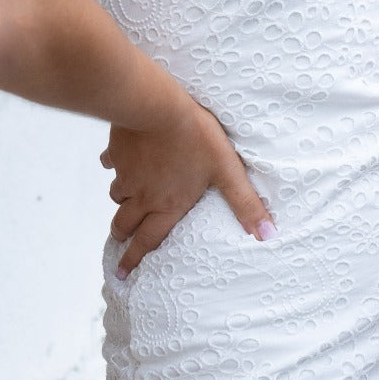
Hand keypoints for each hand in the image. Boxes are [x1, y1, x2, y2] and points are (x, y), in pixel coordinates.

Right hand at [102, 98, 274, 275]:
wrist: (157, 107)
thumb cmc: (195, 138)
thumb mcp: (227, 170)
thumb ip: (245, 203)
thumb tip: (267, 234)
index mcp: (168, 204)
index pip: (149, 240)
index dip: (135, 259)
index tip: (122, 273)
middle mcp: (143, 195)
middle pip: (125, 223)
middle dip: (122, 235)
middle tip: (120, 242)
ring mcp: (127, 174)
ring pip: (117, 195)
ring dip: (120, 202)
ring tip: (124, 202)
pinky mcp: (117, 152)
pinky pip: (111, 164)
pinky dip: (113, 166)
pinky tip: (116, 160)